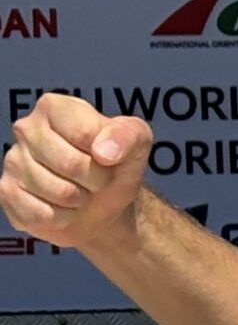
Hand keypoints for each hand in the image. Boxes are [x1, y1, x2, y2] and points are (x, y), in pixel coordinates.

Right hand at [3, 93, 152, 250]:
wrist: (104, 204)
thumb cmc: (116, 166)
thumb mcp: (137, 143)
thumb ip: (128, 135)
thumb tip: (103, 152)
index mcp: (54, 107)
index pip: (84, 134)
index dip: (107, 154)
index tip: (108, 156)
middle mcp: (26, 129)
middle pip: (72, 164)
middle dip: (96, 180)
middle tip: (96, 178)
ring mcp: (12, 161)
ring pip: (59, 192)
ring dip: (80, 200)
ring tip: (80, 191)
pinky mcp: (7, 193)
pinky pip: (43, 215)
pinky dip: (63, 217)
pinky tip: (62, 207)